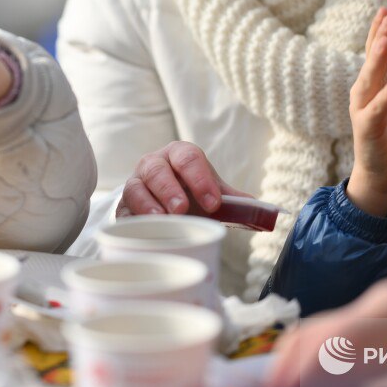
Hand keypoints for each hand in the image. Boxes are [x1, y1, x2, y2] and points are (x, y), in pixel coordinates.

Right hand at [116, 141, 251, 217]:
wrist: (163, 200)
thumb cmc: (190, 192)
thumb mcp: (211, 191)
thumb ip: (233, 200)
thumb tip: (263, 210)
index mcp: (179, 155)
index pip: (188, 157)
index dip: (201, 179)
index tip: (213, 203)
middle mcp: (154, 164)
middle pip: (157, 169)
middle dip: (169, 189)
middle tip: (182, 209)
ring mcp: (136, 183)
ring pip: (136, 187)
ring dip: (147, 204)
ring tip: (160, 220)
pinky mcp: (124, 205)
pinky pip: (123, 210)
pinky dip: (131, 220)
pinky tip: (142, 231)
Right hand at [347, 8, 386, 215]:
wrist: (386, 173)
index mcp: (378, 85)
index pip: (377, 54)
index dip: (380, 33)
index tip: (386, 11)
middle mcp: (367, 93)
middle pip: (372, 60)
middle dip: (378, 38)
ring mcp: (364, 110)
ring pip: (369, 80)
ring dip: (377, 60)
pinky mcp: (367, 128)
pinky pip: (375, 109)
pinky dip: (385, 95)